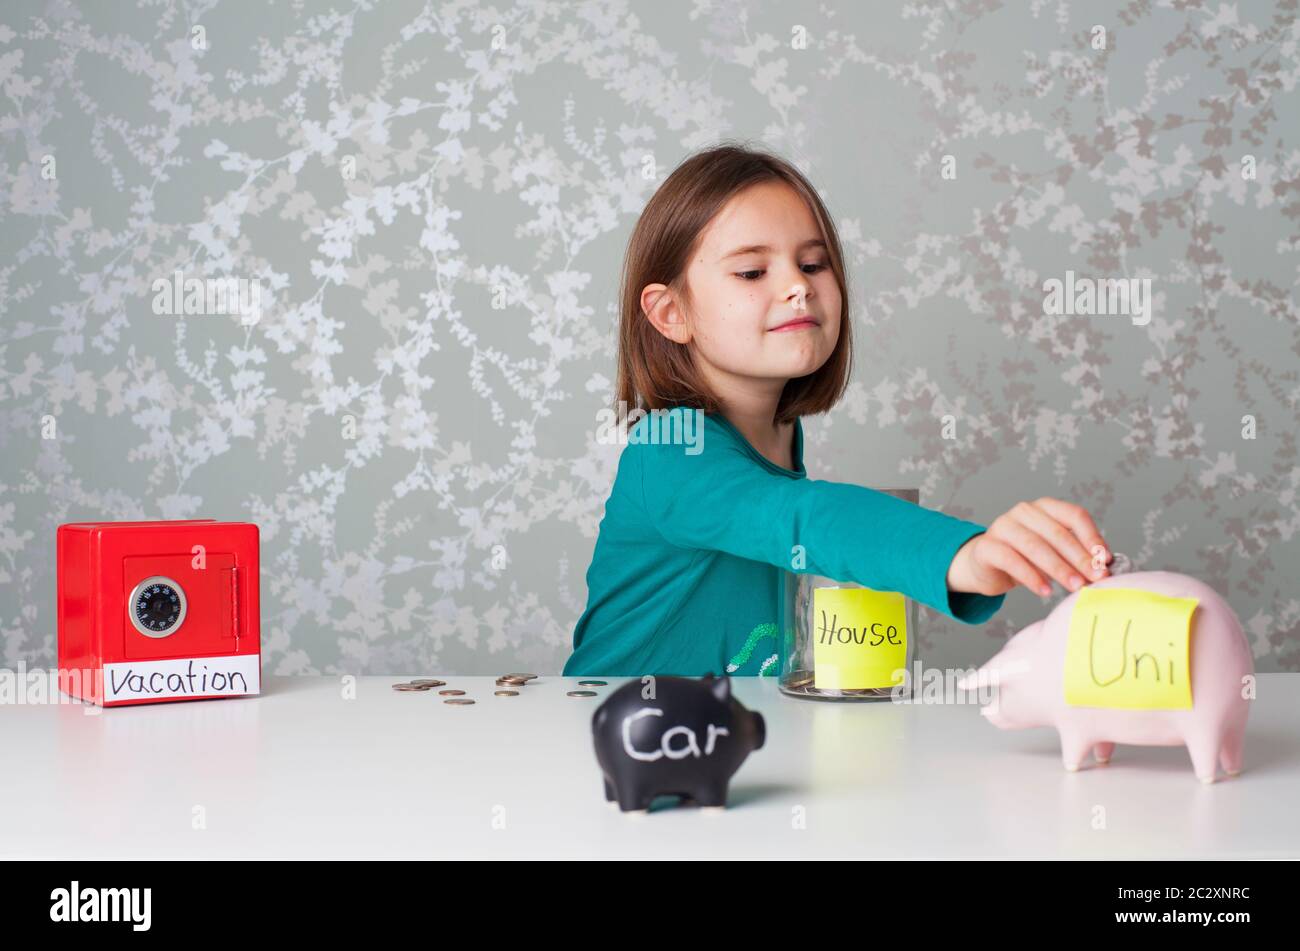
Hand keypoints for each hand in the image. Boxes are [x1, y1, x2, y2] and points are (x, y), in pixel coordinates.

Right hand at [946, 497, 1111, 598]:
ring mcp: (1002, 526)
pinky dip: (1031, 577)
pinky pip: (1011, 560)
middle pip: (1057, 533)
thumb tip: (1104, 567)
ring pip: (1035, 546)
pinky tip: (1045, 591)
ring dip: (1059, 569)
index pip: (1074, 515)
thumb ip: (1074, 554)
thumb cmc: (1025, 559)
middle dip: (1080, 558)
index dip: (1093, 537)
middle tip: (1096, 578)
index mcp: (1044, 508)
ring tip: (1075, 586)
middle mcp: (1023, 512)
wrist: (985, 567)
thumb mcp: (1052, 552)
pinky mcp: (986, 546)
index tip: (1105, 560)